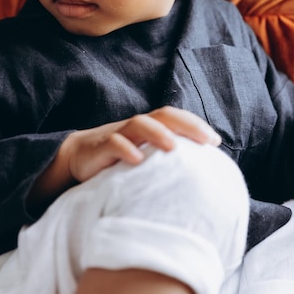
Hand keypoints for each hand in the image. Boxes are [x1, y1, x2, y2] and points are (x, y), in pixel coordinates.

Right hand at [28, 107, 220, 209]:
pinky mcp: (100, 147)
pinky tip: (137, 160)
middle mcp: (136, 126)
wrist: (77, 157)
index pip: (176, 117)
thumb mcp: (145, 158)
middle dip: (186, 124)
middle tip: (206, 139)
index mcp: (149, 127)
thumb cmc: (119, 160)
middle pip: (163, 115)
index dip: (195, 124)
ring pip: (139, 124)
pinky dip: (125, 149)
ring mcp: (118, 134)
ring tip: (173, 147)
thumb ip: (166, 160)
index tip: (215, 141)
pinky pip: (113, 143)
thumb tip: (198, 177)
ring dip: (158, 133)